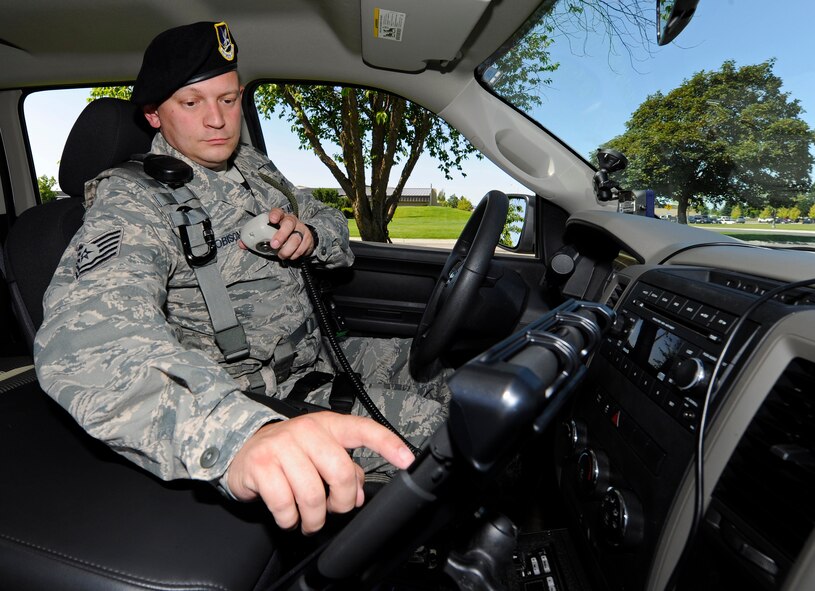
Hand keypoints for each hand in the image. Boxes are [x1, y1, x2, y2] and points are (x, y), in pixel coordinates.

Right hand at [226, 412, 414, 533]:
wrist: (244, 449)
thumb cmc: (289, 452)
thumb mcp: (320, 451)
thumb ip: (346, 470)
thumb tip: (360, 493)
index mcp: (329, 426)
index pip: (364, 429)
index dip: (388, 444)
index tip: (407, 460)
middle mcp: (307, 431)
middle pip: (341, 472)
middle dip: (342, 502)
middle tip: (334, 510)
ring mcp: (282, 446)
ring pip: (313, 494)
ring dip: (314, 518)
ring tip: (309, 520)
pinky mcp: (261, 465)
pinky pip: (284, 504)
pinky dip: (289, 519)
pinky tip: (288, 515)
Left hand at [238, 208, 313, 259]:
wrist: (300, 238)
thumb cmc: (280, 235)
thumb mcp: (268, 234)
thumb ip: (254, 239)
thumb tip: (242, 244)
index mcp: (280, 217)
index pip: (278, 212)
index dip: (275, 214)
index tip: (271, 220)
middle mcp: (292, 221)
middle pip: (289, 224)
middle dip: (281, 235)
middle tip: (274, 245)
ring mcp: (301, 230)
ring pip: (296, 238)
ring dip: (288, 248)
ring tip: (281, 255)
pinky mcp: (308, 239)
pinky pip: (303, 247)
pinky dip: (296, 253)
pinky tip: (290, 256)